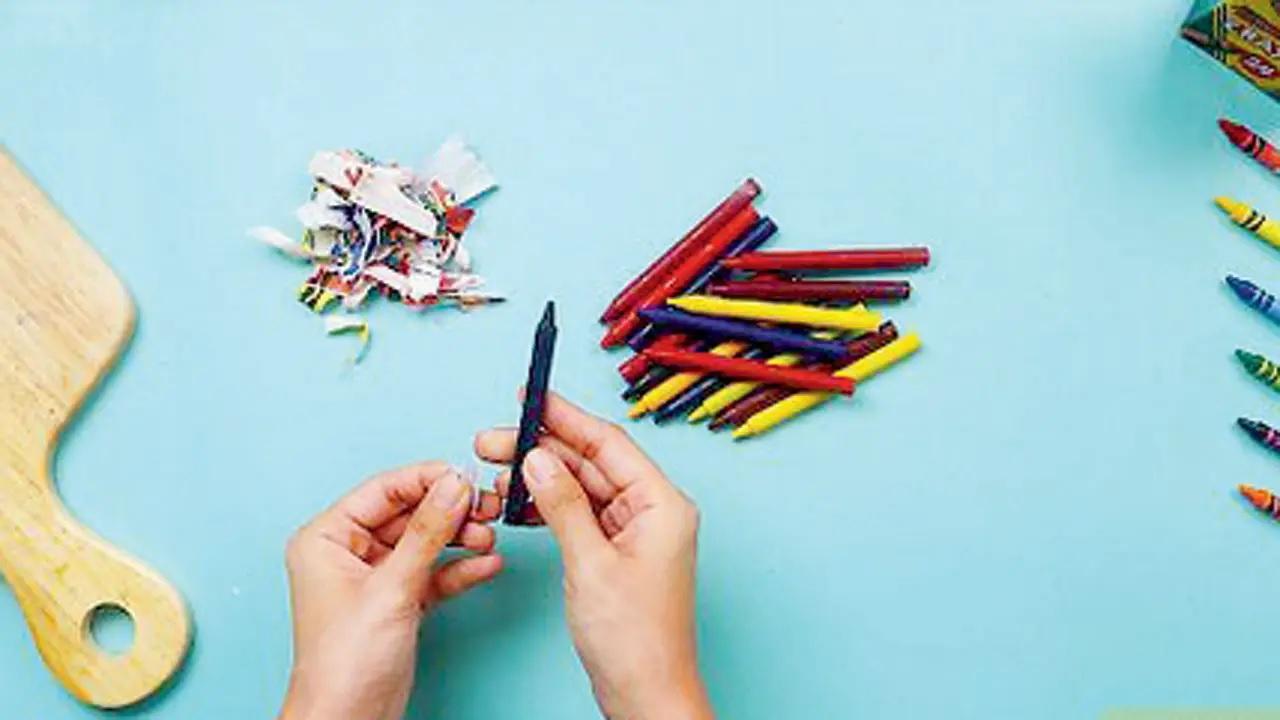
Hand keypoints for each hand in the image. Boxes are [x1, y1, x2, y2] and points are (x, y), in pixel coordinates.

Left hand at [278, 463, 502, 719]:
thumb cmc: (344, 664)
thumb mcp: (391, 587)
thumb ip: (428, 532)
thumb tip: (454, 486)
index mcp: (326, 538)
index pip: (383, 490)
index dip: (426, 480)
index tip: (465, 477)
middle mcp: (347, 553)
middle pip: (408, 513)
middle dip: (450, 511)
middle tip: (485, 507)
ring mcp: (374, 578)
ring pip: (425, 541)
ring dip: (460, 538)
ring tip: (489, 536)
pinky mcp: (398, 602)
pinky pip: (434, 572)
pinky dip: (460, 568)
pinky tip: (487, 564)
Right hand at [475, 393, 713, 719]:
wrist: (647, 694)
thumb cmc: (634, 639)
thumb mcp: (590, 563)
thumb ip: (562, 505)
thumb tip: (539, 458)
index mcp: (662, 504)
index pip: (608, 443)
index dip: (565, 416)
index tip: (530, 396)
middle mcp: (653, 511)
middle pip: (592, 462)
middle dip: (541, 448)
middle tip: (491, 440)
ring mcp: (636, 533)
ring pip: (582, 487)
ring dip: (541, 478)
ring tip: (494, 470)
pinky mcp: (619, 554)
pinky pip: (581, 514)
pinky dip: (550, 507)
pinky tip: (519, 503)